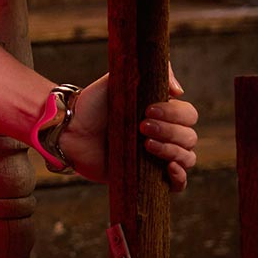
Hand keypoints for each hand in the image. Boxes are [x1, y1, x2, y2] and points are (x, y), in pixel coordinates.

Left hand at [60, 62, 198, 191]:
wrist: (68, 129)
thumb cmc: (92, 104)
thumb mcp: (117, 79)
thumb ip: (148, 72)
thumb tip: (180, 91)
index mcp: (161, 113)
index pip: (188, 115)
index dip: (175, 113)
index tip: (148, 110)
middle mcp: (163, 135)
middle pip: (190, 137)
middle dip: (170, 131)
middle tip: (142, 126)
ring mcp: (156, 157)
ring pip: (187, 158)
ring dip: (173, 151)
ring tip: (146, 145)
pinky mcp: (146, 178)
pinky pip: (177, 184)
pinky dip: (180, 177)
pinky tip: (168, 168)